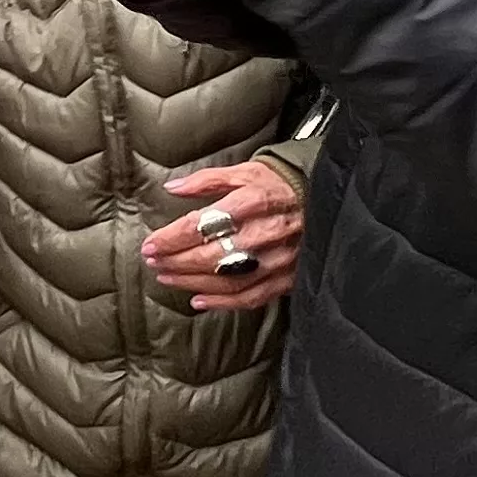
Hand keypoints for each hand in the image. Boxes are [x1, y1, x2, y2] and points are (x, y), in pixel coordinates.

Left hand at [142, 157, 307, 312]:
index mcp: (253, 201)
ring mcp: (279, 259)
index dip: (172, 237)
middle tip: (153, 261)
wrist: (325, 199)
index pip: (203, 224)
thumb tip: (171, 187)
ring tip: (167, 277)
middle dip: (176, 261)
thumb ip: (206, 180)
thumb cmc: (279, 184)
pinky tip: (199, 301)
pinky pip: (252, 297)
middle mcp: (266, 232)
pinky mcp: (288, 278)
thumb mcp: (244, 172)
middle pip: (212, 255)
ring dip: (192, 282)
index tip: (151, 244)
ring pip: (228, 280)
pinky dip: (222, 304)